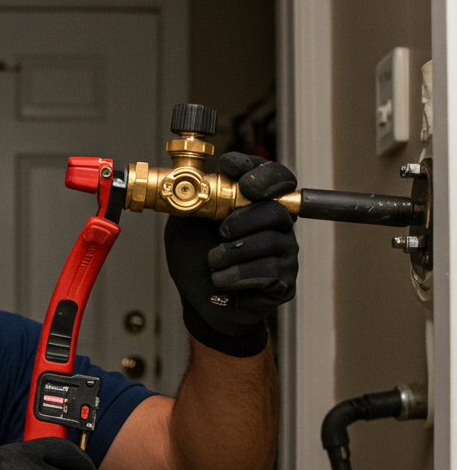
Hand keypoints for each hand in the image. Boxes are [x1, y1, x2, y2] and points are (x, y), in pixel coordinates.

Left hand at [164, 152, 298, 356]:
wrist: (196, 301)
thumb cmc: (194, 260)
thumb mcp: (184, 225)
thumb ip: (193, 200)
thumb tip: (196, 177)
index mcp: (257, 204)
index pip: (275, 177)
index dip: (259, 172)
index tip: (231, 168)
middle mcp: (276, 225)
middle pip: (275, 209)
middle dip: (244, 218)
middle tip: (221, 231)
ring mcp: (283, 253)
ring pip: (272, 241)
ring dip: (234, 252)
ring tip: (213, 262)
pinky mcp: (284, 281)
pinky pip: (270, 272)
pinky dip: (239, 275)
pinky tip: (221, 281)